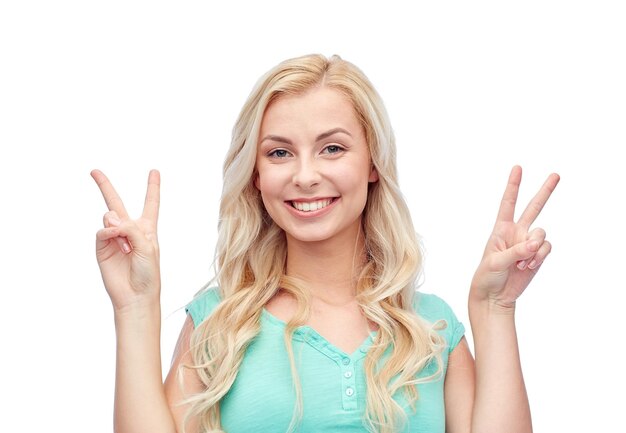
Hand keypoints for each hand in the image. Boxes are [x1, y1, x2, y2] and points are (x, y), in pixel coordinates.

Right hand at [91, 169, 160, 311]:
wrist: (135, 295)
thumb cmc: (148, 273)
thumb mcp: (148, 246)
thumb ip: (132, 228)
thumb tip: (110, 218)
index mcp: (147, 228)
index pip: (150, 203)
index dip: (152, 187)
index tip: (154, 171)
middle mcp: (129, 230)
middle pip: (116, 203)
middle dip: (105, 186)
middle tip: (94, 171)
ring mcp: (114, 237)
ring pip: (110, 216)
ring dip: (118, 225)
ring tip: (125, 242)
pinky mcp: (102, 246)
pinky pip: (102, 231)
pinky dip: (109, 232)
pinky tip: (116, 239)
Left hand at [470, 166, 559, 309]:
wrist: (495, 296)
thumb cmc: (487, 276)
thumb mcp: (495, 262)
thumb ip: (516, 250)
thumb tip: (535, 244)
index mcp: (501, 229)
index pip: (508, 203)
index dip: (513, 186)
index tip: (518, 168)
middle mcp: (517, 232)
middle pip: (533, 208)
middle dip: (545, 191)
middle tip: (556, 175)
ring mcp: (528, 243)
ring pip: (541, 234)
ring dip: (535, 247)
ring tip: (522, 261)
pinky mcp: (537, 255)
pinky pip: (546, 249)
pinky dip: (539, 257)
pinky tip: (528, 266)